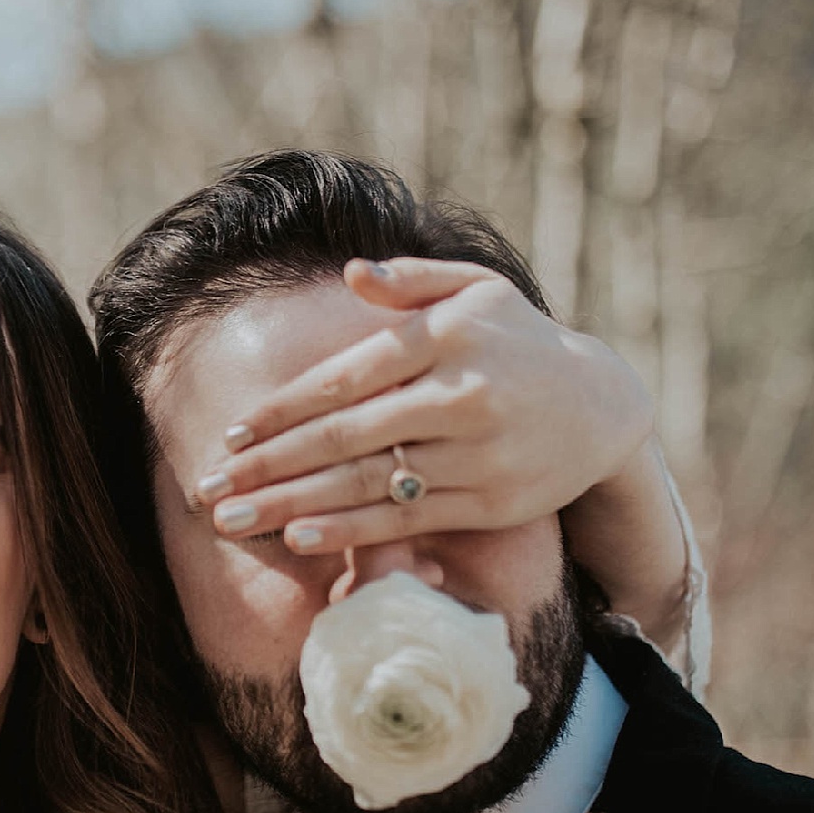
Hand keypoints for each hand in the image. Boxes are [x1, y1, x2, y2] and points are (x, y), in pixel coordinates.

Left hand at [196, 257, 652, 553]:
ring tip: (233, 520)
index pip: (346, 377)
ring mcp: (478, 454)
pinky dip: (349, 531)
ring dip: (293, 505)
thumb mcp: (476, 288)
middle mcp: (462, 395)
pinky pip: (407, 520)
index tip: (234, 431)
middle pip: (346, 436)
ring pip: (368, 483)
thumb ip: (411, 279)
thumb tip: (350, 274)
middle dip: (270, 464)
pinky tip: (298, 538)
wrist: (604, 406)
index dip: (284, 408)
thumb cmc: (517, 340)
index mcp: (448, 337)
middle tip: (209, 487)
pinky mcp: (492, 503)